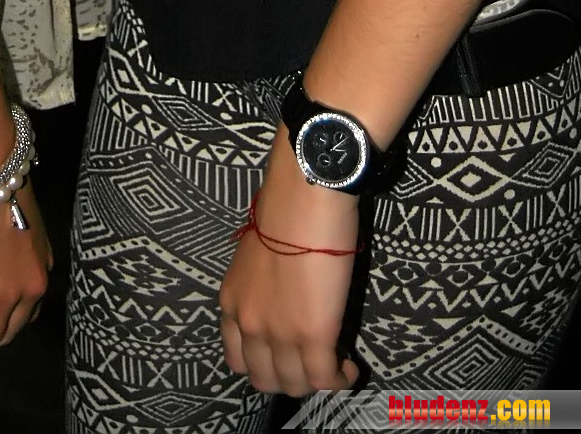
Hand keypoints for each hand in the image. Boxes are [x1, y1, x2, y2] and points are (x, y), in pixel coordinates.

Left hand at [218, 137, 361, 398]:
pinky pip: (325, 378)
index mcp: (231, 301)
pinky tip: (348, 365)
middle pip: (265, 379)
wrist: (303, 196)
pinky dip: (339, 378)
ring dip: (316, 380)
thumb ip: (261, 287)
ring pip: (295, 385)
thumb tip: (285, 297)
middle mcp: (248, 323)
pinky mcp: (313, 335)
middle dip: (290, 378)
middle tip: (312, 362)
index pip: (237, 359)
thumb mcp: (257, 256)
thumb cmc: (284, 211)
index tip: (285, 356)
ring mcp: (279, 333)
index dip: (264, 365)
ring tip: (334, 364)